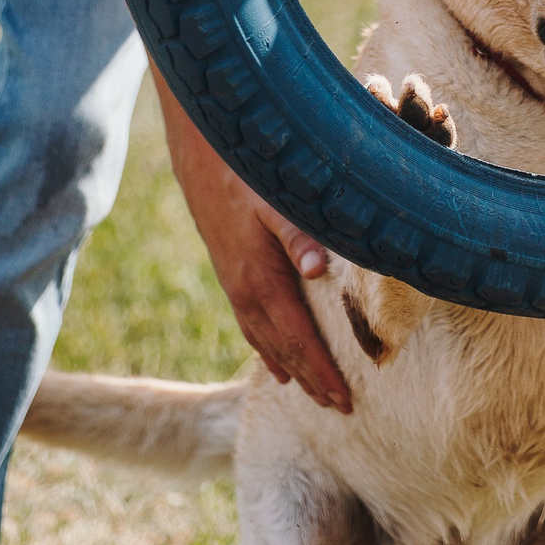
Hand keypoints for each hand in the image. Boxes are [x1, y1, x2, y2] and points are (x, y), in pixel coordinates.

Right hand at [155, 70, 351, 413]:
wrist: (198, 136)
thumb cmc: (245, 160)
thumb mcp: (278, 191)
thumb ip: (301, 231)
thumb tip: (319, 271)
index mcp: (260, 273)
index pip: (296, 336)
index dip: (321, 369)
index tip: (346, 400)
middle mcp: (243, 283)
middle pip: (279, 344)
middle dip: (309, 376)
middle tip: (339, 409)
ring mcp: (231, 273)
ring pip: (260, 332)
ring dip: (285, 363)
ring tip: (305, 391)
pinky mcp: (225, 259)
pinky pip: (246, 313)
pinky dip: (262, 339)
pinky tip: (269, 353)